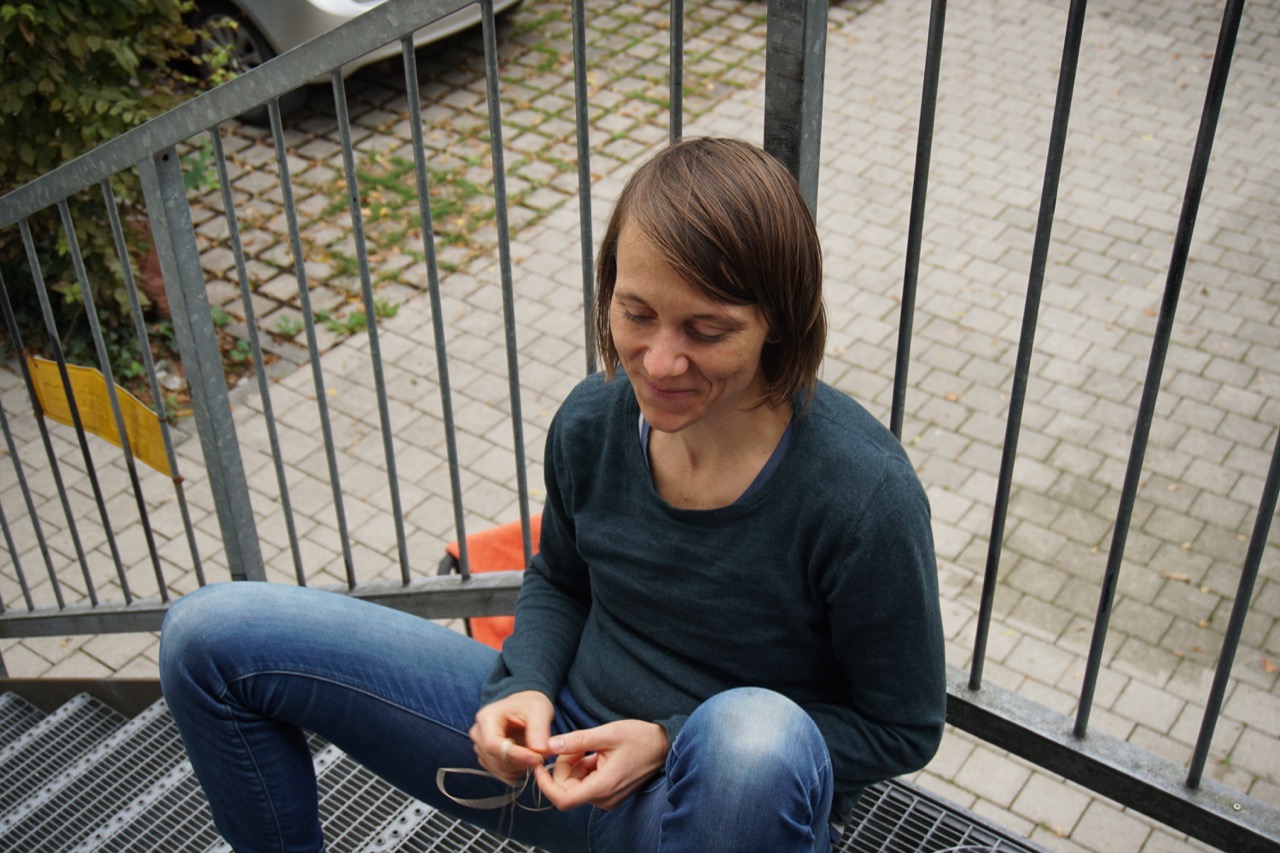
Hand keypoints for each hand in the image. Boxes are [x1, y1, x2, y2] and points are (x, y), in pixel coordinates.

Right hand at [470, 691, 553, 783]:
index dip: (515, 755)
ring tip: (536, 753)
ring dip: (521, 767)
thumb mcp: (539, 709)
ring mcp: (481, 749)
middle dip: (522, 761)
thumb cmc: (530, 704)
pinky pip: (503, 774)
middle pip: (496, 759)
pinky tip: (527, 759)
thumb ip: (539, 730)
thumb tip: (540, 752)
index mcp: (486, 718)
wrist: (524, 707)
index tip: (537, 758)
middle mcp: (479, 735)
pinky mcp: (488, 760)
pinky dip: (518, 771)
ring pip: (500, 770)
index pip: (493, 745)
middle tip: (542, 755)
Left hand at [533, 719, 668, 810]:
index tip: (538, 767)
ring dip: (574, 766)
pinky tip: (594, 753)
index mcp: (603, 786)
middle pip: (567, 790)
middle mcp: (604, 798)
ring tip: (587, 746)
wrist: (665, 745)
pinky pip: (587, 784)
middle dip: (563, 767)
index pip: (563, 799)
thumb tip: (550, 745)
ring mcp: (608, 798)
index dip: (545, 785)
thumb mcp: (607, 733)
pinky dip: (583, 768)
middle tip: (573, 744)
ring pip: (576, 786)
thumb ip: (577, 740)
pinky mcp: (610, 793)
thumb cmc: (640, 738)